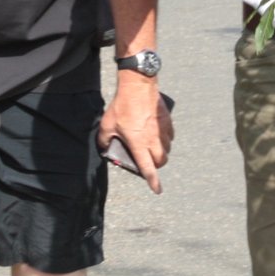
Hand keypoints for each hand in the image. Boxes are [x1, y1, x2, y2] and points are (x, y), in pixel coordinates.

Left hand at [98, 80, 172, 194]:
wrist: (138, 85)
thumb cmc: (122, 105)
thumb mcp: (107, 125)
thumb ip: (105, 140)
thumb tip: (105, 147)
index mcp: (138, 144)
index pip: (148, 168)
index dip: (153, 181)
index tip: (157, 190)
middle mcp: (153, 140)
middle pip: (161, 161)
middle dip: (156, 166)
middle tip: (148, 163)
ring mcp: (162, 131)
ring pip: (167, 149)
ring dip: (161, 153)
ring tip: (151, 148)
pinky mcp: (167, 121)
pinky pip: (170, 136)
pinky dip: (165, 140)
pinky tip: (157, 135)